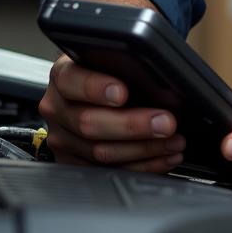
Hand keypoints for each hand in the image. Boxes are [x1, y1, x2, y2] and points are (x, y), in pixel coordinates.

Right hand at [39, 54, 185, 170]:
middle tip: (165, 123)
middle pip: (88, 122)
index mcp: (64, 75)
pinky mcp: (73, 162)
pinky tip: (163, 157)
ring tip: (174, 141)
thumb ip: (127, 65)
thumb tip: (159, 78)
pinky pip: (107, 172)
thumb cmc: (114, 72)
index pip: (71, 81)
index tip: (121, 93)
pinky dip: (142, 166)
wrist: (101, 90)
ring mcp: (63, 138)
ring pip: (100, 152)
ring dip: (145, 149)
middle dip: (133, 125)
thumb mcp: (115, 60)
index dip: (95, 88)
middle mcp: (57, 107)